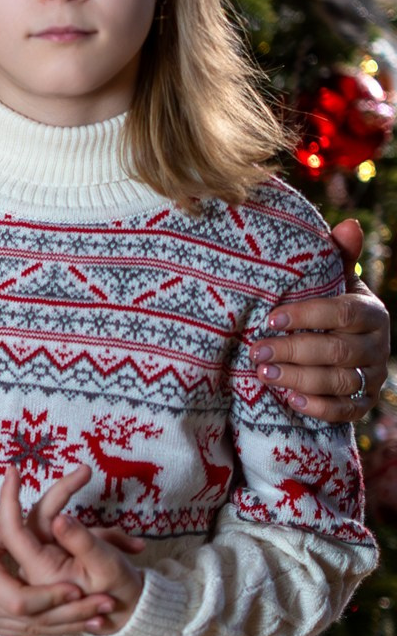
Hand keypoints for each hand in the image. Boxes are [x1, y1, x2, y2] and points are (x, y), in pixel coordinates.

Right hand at [0, 497, 121, 635]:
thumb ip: (16, 526)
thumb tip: (54, 521)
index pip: (24, 599)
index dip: (54, 596)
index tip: (83, 587)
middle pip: (34, 619)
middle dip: (74, 613)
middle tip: (109, 605)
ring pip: (31, 630)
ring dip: (68, 625)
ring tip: (102, 618)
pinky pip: (20, 632)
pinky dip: (49, 628)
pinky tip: (75, 623)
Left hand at [10, 464, 143, 630]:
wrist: (131, 613)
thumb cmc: (120, 592)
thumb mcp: (106, 565)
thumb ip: (81, 541)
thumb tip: (60, 517)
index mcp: (40, 571)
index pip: (13, 530)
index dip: (9, 499)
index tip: (13, 470)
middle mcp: (36, 566)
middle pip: (38, 519)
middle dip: (64, 493)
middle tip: (86, 472)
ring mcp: (46, 561)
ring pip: (55, 524)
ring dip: (89, 521)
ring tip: (128, 540)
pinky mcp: (58, 557)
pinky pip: (68, 533)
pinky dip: (95, 532)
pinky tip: (127, 545)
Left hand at [247, 218, 388, 420]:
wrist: (350, 352)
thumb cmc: (332, 310)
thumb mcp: (336, 283)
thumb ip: (338, 257)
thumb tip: (348, 225)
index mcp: (371, 313)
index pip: (342, 313)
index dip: (306, 316)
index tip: (270, 318)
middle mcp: (378, 346)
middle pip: (337, 350)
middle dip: (293, 350)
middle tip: (257, 350)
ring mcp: (373, 377)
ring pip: (339, 381)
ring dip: (299, 378)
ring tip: (264, 373)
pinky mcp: (363, 403)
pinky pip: (344, 410)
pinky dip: (317, 406)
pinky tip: (289, 398)